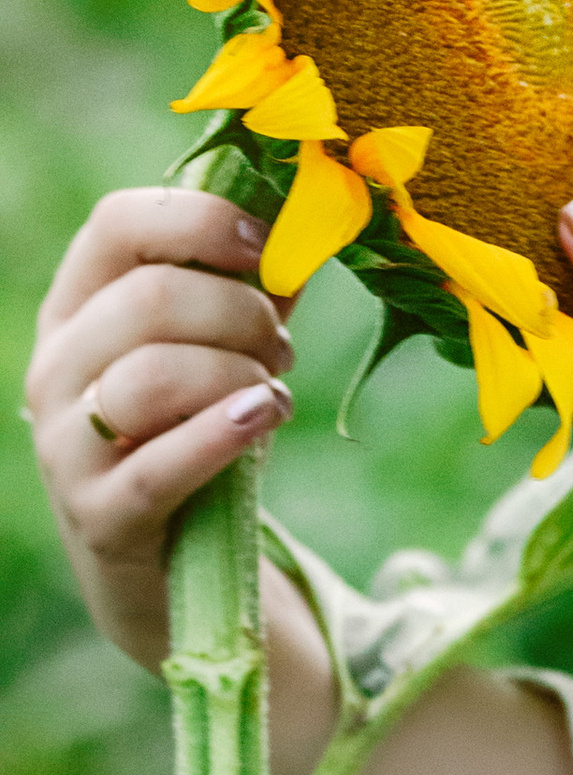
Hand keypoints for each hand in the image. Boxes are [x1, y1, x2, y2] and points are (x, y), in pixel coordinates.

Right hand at [26, 189, 295, 671]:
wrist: (167, 561)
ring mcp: (66, 443)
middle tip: (280, 347)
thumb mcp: (221, 348)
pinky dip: (222, 434)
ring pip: (153, 375)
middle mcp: (57, 367)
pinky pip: (159, 465)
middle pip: (148, 298)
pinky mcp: (98, 514)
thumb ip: (256, 285)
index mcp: (79, 306)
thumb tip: (314, 213)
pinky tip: (263, 416)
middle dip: (241, 315)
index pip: (117, 224)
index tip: (265, 247)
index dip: (201, 222)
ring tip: (271, 392)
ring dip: (238, 375)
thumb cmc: (195, 431)